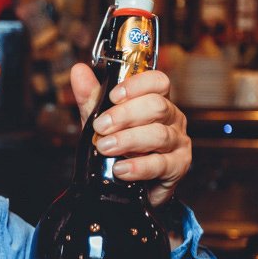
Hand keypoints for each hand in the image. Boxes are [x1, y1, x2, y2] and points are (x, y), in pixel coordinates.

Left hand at [70, 63, 190, 207]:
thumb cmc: (122, 149)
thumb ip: (92, 99)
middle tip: (100, 127)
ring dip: (128, 140)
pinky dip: (138, 166)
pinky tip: (121, 169)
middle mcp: (172, 118)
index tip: (113, 95)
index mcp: (157, 101)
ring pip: (158, 134)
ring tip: (105, 147)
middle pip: (157, 106)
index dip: (136, 85)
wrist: (132, 187)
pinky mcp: (178, 167)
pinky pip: (161, 164)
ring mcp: (178, 142)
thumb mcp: (102, 122)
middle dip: (124, 115)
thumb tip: (78, 71)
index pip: (158, 82)